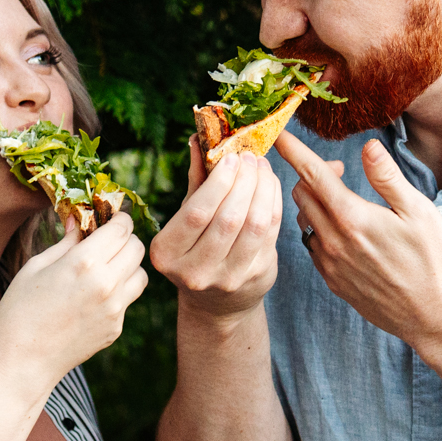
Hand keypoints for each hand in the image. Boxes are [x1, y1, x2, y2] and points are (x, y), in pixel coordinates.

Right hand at [0, 215, 147, 391]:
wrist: (20, 361)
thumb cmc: (19, 310)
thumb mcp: (36, 266)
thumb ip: (66, 242)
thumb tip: (81, 221)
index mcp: (84, 262)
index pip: (122, 228)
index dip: (118, 219)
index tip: (110, 219)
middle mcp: (106, 284)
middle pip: (137, 247)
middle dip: (125, 239)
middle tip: (107, 243)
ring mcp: (115, 309)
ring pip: (141, 274)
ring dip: (128, 266)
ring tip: (104, 269)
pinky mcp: (116, 328)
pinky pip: (128, 300)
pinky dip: (119, 292)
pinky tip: (94, 297)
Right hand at [150, 142, 281, 322]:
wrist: (216, 301)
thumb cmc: (197, 246)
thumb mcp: (186, 216)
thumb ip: (195, 180)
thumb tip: (198, 139)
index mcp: (167, 253)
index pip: (197, 211)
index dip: (219, 181)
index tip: (232, 157)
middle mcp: (194, 271)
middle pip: (228, 217)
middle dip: (245, 180)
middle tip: (251, 157)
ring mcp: (228, 278)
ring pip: (254, 224)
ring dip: (263, 188)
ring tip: (262, 167)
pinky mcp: (256, 277)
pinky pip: (271, 232)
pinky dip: (274, 202)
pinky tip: (270, 185)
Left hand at [274, 132, 441, 347]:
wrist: (433, 316)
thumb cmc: (433, 260)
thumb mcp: (419, 211)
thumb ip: (387, 178)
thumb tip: (367, 147)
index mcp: (353, 218)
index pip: (312, 174)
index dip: (292, 150)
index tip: (277, 134)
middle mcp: (333, 241)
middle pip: (301, 194)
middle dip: (312, 174)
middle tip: (340, 170)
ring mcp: (330, 264)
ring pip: (303, 220)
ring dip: (313, 202)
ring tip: (343, 201)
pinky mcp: (332, 281)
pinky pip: (312, 245)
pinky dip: (318, 229)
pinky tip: (343, 230)